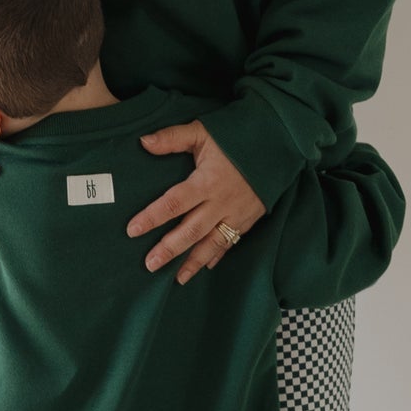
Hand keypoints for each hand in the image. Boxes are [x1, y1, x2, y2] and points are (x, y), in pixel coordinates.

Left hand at [126, 120, 264, 283]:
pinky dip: (218, 255)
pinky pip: (231, 241)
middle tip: (149, 265)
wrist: (278, 143)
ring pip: (212, 243)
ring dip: (193, 262)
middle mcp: (221, 202)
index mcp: (206, 181)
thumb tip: (143, 142)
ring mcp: (236, 213)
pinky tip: (206, 266)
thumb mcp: (203, 132)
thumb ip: (172, 138)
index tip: (132, 230)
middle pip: (191, 231)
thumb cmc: (237, 135)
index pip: (174, 203)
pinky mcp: (249, 218)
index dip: (152, 217)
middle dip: (170, 249)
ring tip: (177, 278)